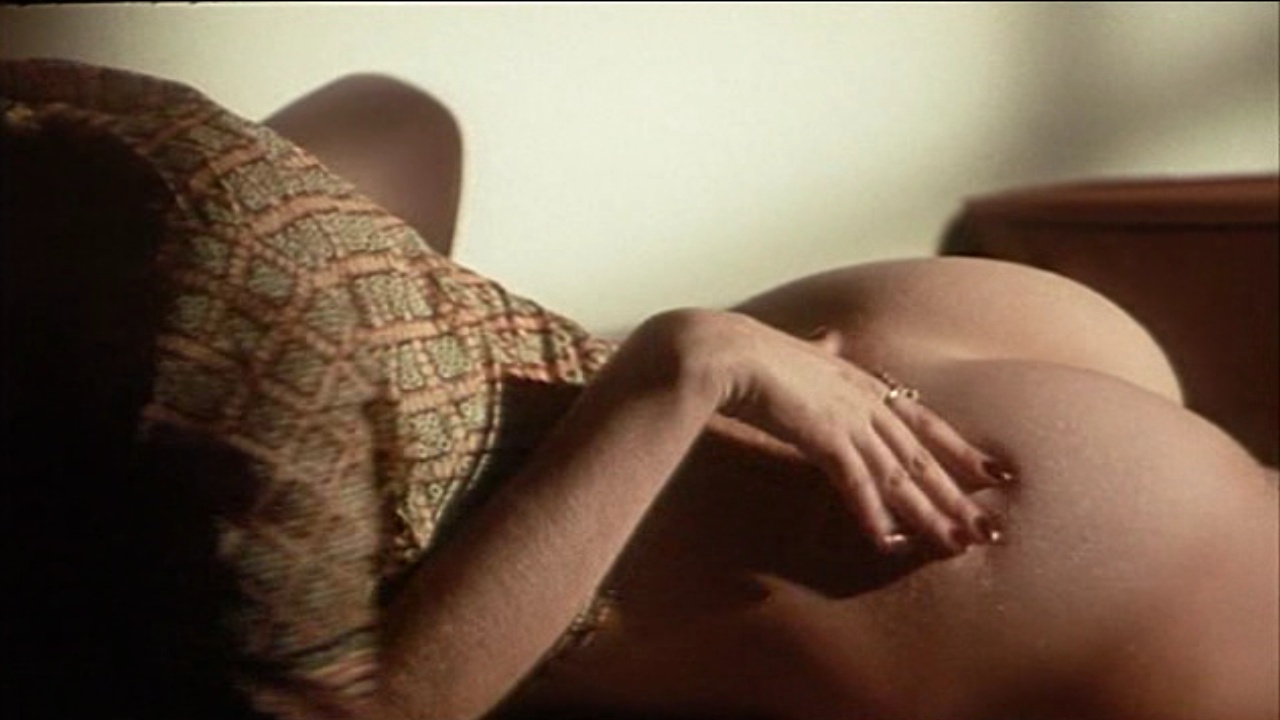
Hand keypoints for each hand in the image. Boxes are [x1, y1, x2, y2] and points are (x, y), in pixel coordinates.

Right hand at [671, 309, 1010, 555]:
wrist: (721, 350)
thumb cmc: (751, 351)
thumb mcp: (798, 350)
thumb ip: (820, 350)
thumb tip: (832, 336)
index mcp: (860, 380)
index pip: (924, 421)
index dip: (961, 450)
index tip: (995, 474)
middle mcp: (863, 400)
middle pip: (920, 456)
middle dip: (957, 497)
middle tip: (988, 531)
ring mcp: (846, 418)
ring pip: (898, 475)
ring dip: (927, 515)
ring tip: (955, 546)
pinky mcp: (822, 436)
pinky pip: (854, 482)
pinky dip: (871, 513)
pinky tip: (886, 541)